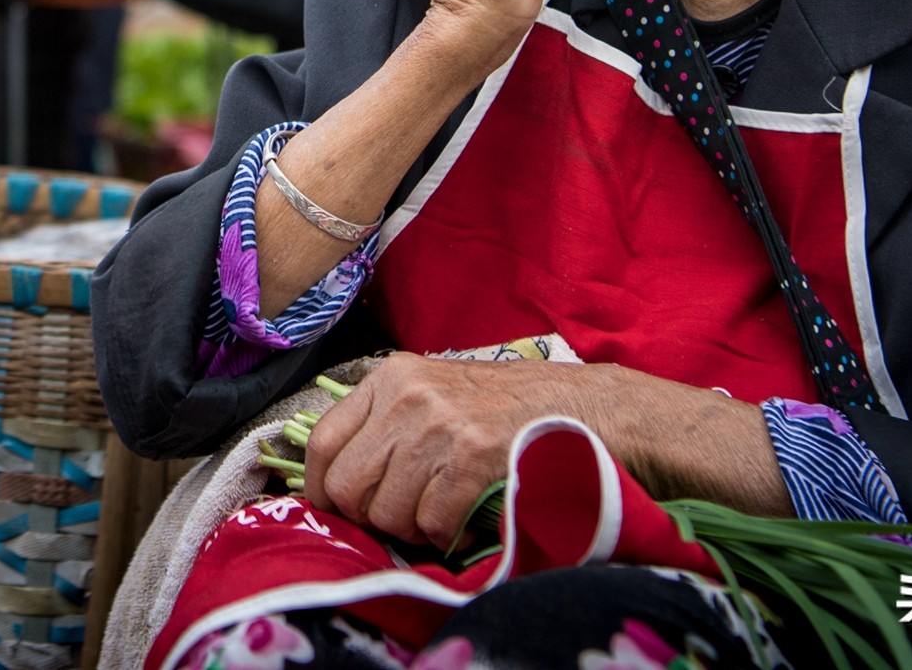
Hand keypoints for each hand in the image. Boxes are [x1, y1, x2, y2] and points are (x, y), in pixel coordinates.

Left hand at [304, 353, 621, 549]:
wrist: (590, 409)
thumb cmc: (510, 410)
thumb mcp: (438, 393)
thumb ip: (388, 426)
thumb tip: (338, 486)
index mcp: (392, 376)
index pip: (322, 441)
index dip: (321, 489)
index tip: (334, 513)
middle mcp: (408, 394)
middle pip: (347, 485)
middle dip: (371, 516)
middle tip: (405, 518)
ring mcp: (440, 423)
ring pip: (386, 512)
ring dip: (414, 529)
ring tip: (444, 511)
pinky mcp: (472, 456)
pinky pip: (431, 523)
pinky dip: (448, 535)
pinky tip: (469, 517)